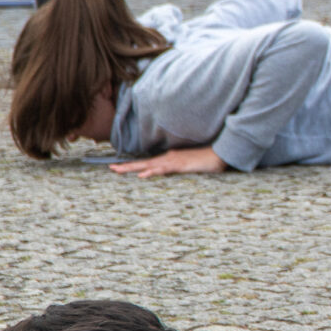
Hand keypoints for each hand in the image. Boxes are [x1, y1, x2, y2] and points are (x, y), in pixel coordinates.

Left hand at [108, 146, 226, 177]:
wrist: (220, 154)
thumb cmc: (207, 162)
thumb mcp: (191, 168)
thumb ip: (180, 171)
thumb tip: (174, 175)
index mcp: (170, 159)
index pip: (148, 163)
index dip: (133, 165)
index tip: (119, 167)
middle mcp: (168, 158)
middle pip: (144, 162)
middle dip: (127, 166)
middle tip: (111, 168)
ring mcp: (173, 161)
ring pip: (149, 165)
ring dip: (133, 168)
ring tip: (118, 170)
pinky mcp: (180, 165)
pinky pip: (163, 169)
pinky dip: (152, 172)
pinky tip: (142, 175)